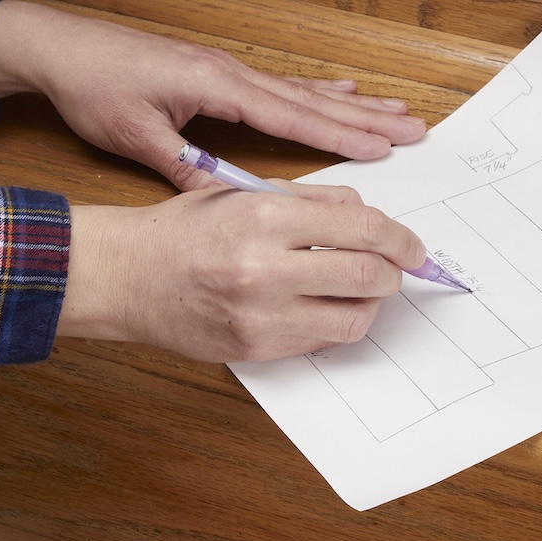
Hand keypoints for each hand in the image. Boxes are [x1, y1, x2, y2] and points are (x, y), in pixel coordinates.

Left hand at [0, 0, 426, 188]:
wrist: (65, 48)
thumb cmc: (97, 88)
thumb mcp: (137, 137)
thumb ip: (186, 167)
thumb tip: (229, 202)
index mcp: (219, 87)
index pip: (292, 117)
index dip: (340, 136)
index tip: (383, 149)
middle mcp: (235, 74)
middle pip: (313, 100)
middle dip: (367, 117)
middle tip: (415, 127)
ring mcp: (232, 71)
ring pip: (306, 91)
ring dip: (353, 103)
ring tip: (396, 111)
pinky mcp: (223, 74)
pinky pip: (284, 86)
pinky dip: (318, 91)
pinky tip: (341, 90)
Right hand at [56, 180, 426, 361]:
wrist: (128, 276)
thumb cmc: (185, 230)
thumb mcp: (246, 192)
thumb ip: (314, 199)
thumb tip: (370, 216)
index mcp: (266, 216)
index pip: (365, 229)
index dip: (403, 239)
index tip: (413, 246)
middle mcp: (265, 267)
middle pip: (370, 276)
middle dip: (394, 272)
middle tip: (394, 268)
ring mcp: (260, 315)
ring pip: (354, 318)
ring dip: (369, 303)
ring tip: (357, 289)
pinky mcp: (256, 348)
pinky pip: (322, 341)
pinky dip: (334, 323)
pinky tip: (321, 306)